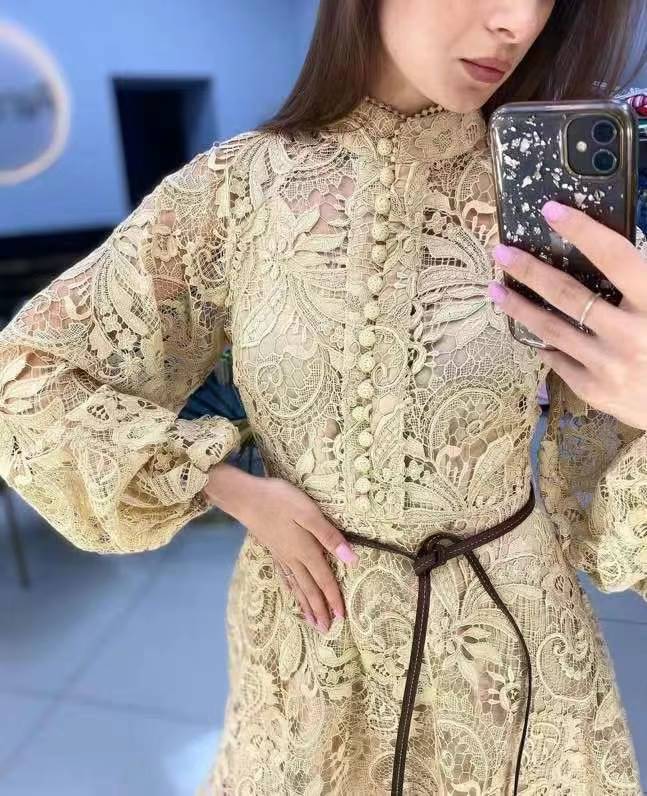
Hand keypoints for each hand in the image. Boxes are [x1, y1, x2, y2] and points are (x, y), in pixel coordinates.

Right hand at [203, 465, 358, 632]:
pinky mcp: (273, 550)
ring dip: (306, 605)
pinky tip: (293, 593)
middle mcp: (294, 559)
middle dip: (320, 610)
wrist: (247, 498)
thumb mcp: (310, 513)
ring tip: (312, 622)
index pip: (324, 580)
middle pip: (310, 589)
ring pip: (297, 586)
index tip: (342, 617)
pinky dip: (291, 590)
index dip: (334, 599)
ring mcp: (281, 556)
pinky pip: (285, 577)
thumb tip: (351, 559)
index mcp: (306, 551)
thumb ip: (329, 537)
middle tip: (326, 630)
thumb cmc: (281, 501)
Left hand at [487, 200, 646, 429]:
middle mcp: (629, 334)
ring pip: (552, 329)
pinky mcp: (594, 389)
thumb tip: (609, 252)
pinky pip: (558, 360)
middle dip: (530, 270)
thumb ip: (641, 279)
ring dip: (519, 307)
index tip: (551, 211)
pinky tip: (526, 328)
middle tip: (502, 252)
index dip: (582, 231)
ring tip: (495, 289)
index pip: (614, 257)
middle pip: (568, 294)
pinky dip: (543, 342)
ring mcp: (608, 365)